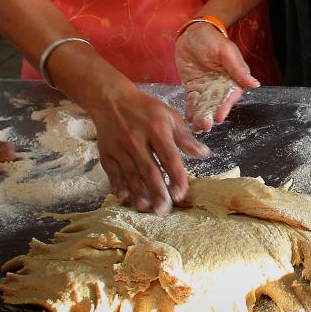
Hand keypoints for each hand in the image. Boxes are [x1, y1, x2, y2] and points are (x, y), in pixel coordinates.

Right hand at [86, 84, 208, 214]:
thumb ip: (185, 138)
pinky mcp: (106, 153)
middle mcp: (137, 140)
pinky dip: (119, 186)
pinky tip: (125, 198)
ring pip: (130, 174)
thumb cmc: (147, 110)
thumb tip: (204, 154)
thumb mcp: (170, 117)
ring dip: (138, 193)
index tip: (181, 193)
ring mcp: (120, 148)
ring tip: (147, 208)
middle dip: (157, 191)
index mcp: (157, 130)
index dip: (176, 176)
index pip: (169, 157)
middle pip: (149, 169)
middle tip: (164, 210)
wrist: (112, 100)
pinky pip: (113, 173)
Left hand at [175, 22, 259, 131]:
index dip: (225, 107)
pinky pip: (193, 101)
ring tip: (196, 126)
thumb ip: (238, 68)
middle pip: (217, 104)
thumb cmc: (212, 39)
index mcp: (233, 77)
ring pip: (205, 105)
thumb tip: (255, 84)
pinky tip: (188, 118)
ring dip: (201, 116)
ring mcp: (207, 88)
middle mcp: (221, 86)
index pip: (231, 96)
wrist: (192, 33)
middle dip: (211, 116)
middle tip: (205, 126)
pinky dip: (191, 110)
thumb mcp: (226, 52)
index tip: (219, 117)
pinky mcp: (194, 87)